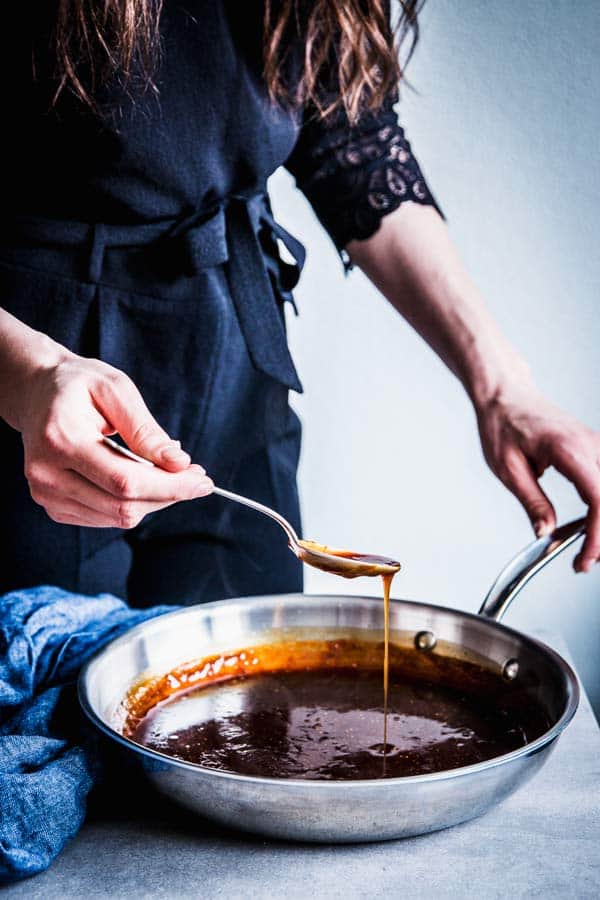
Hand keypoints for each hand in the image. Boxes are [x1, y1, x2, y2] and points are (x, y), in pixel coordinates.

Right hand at [17, 349, 212, 528]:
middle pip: (123, 506)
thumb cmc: (77, 385)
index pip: (125, 482)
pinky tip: (139, 478)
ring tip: (166, 471)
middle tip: (195, 476)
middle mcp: (47, 474)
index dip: (170, 487)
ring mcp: (46, 494)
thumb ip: (145, 429)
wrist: (36, 393)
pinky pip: (106, 517)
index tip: (202, 481)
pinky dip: (133, 502)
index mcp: (61, 439)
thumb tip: (178, 463)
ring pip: (118, 516)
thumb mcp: (115, 389)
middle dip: (169, 494)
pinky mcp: (53, 507)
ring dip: (154, 500)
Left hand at [476, 384, 599, 571]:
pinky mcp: (594, 449)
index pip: (598, 500)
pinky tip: (592, 525)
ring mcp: (596, 445)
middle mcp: (591, 445)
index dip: (597, 535)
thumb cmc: (502, 423)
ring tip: (588, 549)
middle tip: (584, 561)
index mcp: (569, 449)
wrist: (505, 395)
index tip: (585, 558)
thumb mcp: (507, 468)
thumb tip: (546, 532)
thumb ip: (532, 502)